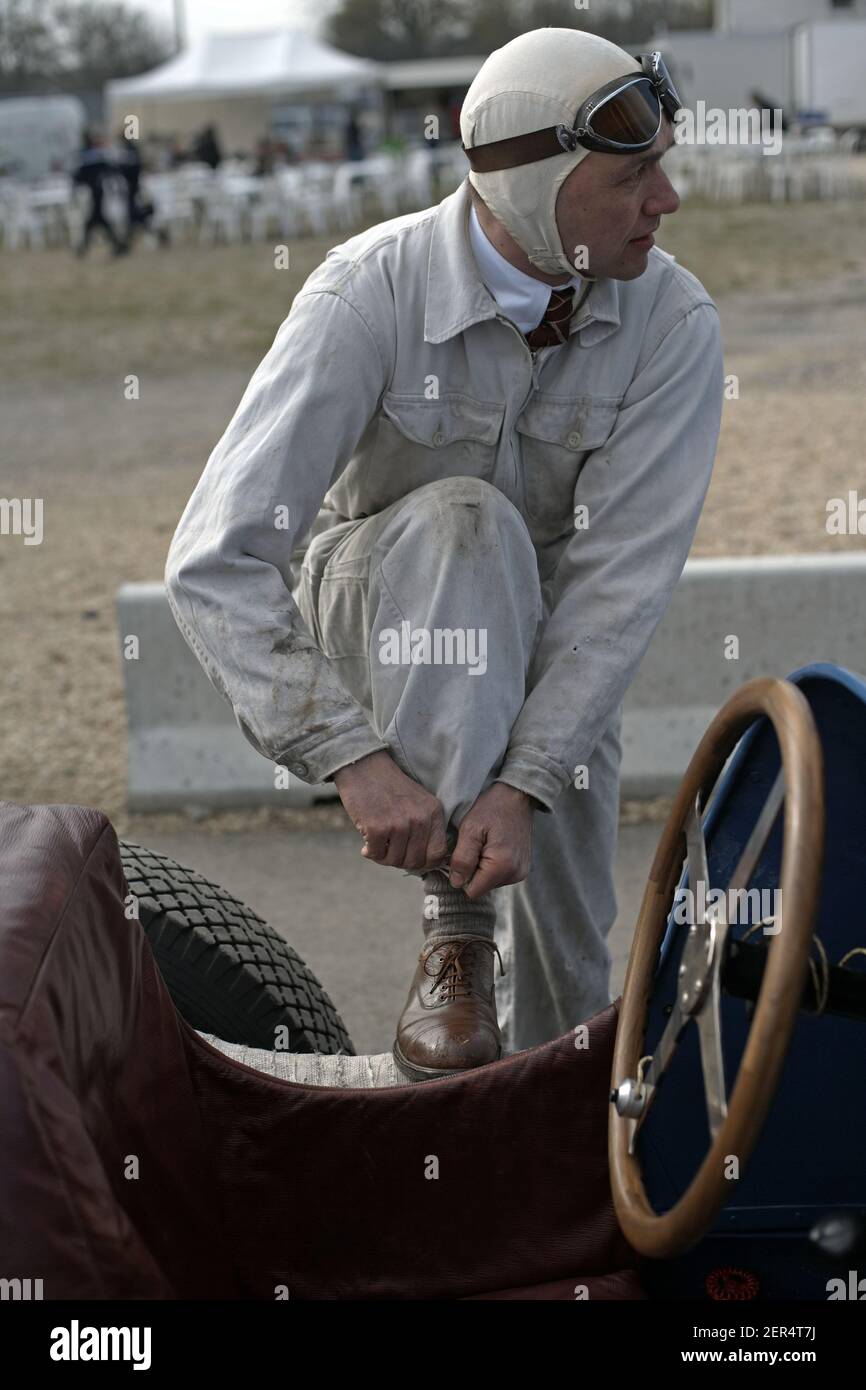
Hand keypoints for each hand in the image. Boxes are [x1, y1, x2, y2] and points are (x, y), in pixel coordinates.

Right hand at [333, 750, 448, 872]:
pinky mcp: (377, 827)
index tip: (410, 857)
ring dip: (383, 857)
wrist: (363, 766)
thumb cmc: (389, 786)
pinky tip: (366, 843)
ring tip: (377, 846)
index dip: (424, 862)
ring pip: (395, 860)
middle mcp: (420, 819)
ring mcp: (399, 823)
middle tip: (388, 852)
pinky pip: (376, 854)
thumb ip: (425, 827)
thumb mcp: (418, 801)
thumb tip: (423, 862)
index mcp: (433, 812)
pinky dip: (370, 852)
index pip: (438, 853)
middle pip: (415, 861)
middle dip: (400, 861)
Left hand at [448, 782, 534, 899]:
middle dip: (473, 871)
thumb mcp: (470, 830)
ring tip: (485, 844)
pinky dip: (493, 865)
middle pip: (481, 887)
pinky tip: (494, 846)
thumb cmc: (492, 809)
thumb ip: (462, 859)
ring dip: (482, 868)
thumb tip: (457, 883)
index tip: (462, 855)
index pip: (472, 891)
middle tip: (474, 845)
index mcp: (502, 866)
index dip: (462, 876)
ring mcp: (521, 872)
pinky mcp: (523, 868)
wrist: (517, 796)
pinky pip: (500, 876)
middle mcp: (515, 874)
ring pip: (490, 882)